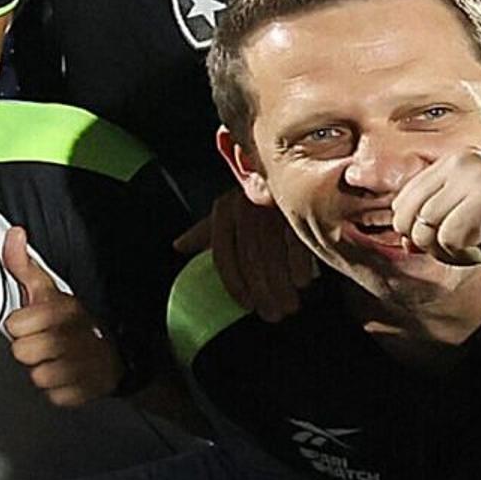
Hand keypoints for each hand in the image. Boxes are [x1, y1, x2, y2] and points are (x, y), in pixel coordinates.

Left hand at [0, 226, 114, 406]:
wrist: (116, 352)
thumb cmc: (72, 321)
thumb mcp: (49, 290)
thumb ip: (24, 265)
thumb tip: (14, 234)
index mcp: (63, 310)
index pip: (16, 325)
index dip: (19, 326)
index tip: (32, 324)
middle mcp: (74, 337)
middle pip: (23, 353)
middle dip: (29, 351)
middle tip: (45, 344)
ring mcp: (84, 365)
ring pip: (39, 377)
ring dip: (44, 372)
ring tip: (57, 361)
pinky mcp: (90, 390)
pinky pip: (57, 397)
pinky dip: (61, 391)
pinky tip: (70, 377)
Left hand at [187, 194, 317, 322]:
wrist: (288, 165)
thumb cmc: (253, 197)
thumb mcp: (226, 210)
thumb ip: (205, 231)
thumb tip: (178, 246)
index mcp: (224, 211)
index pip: (223, 255)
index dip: (234, 284)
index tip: (247, 305)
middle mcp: (245, 208)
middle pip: (250, 260)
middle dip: (262, 291)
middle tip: (272, 315)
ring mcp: (272, 207)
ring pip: (272, 254)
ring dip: (281, 285)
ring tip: (288, 307)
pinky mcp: (298, 206)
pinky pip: (297, 241)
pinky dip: (299, 264)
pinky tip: (302, 284)